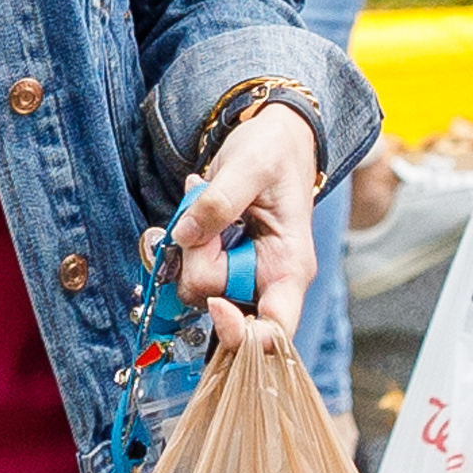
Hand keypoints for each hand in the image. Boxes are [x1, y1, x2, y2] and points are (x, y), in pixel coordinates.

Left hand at [172, 103, 323, 350]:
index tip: (216, 303)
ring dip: (188, 249)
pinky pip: (188, 272)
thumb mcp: (249, 165)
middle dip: (198, 262)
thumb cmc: (274, 150)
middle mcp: (268, 280)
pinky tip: (196, 215)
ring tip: (204, 206)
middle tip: (204, 215)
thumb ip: (219, 201)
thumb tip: (184, 235)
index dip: (241, 333)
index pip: (275, 331)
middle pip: (218, 304)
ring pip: (196, 288)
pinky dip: (183, 246)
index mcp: (290, 266)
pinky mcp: (221, 266)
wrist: (272, 139)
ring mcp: (242, 277)